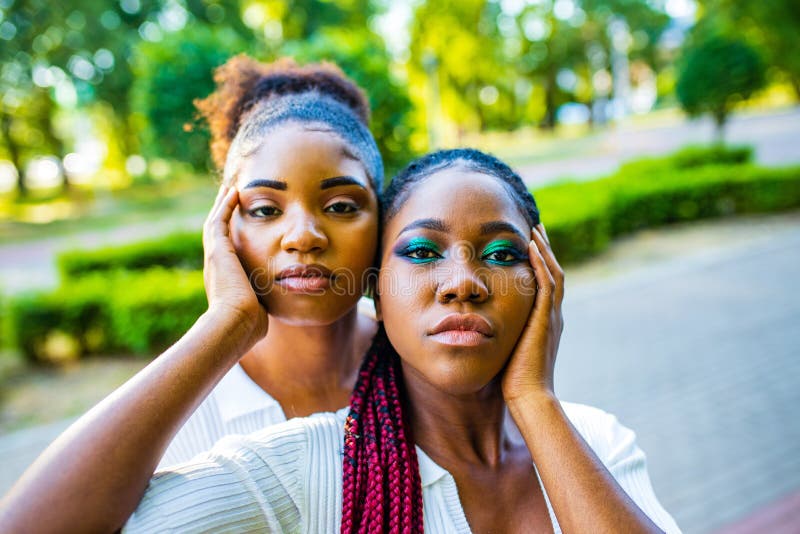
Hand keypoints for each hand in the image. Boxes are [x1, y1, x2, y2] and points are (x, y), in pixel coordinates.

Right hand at [202, 184, 267, 343]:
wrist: (235, 324)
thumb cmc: (248, 325)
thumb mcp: (255, 311)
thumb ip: (259, 305)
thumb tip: (265, 311)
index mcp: (225, 279)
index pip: (227, 252)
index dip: (232, 236)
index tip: (240, 225)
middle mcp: (216, 266)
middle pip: (218, 233)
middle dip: (224, 215)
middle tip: (229, 197)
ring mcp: (214, 257)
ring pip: (216, 223)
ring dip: (223, 205)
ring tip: (230, 189)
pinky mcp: (217, 250)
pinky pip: (219, 221)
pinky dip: (225, 206)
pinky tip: (234, 192)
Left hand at [501, 224, 564, 404]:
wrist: (529, 396)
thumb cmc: (513, 379)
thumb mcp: (506, 348)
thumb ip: (501, 334)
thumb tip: (482, 326)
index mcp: (545, 321)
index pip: (544, 284)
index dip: (537, 263)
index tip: (526, 244)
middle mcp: (552, 315)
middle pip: (552, 272)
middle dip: (544, 249)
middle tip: (534, 227)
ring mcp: (552, 316)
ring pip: (553, 272)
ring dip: (543, 249)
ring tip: (533, 228)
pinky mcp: (546, 319)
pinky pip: (546, 283)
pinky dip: (540, 263)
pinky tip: (531, 246)